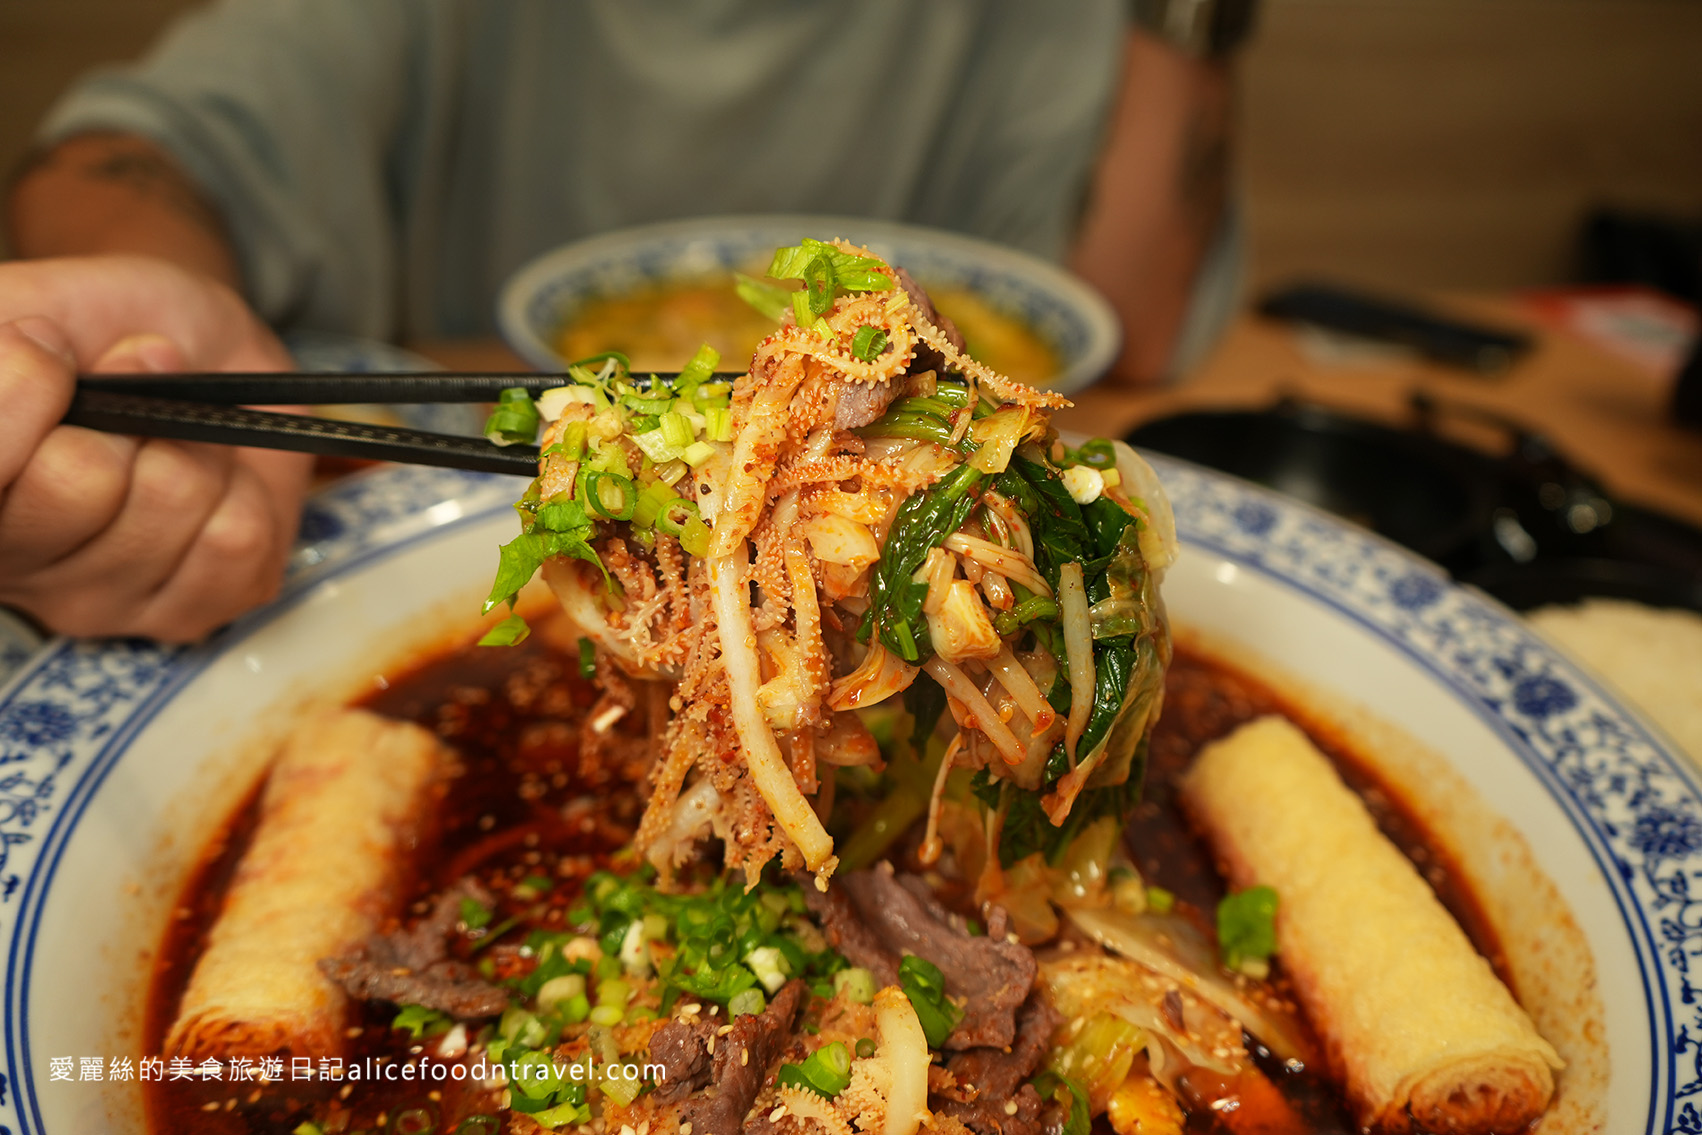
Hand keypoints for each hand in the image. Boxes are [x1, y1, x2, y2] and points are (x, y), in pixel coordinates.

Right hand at [0, 256, 311, 641]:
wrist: (199, 354)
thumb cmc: (102, 329)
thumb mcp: (31, 302)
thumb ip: (9, 338)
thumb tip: (27, 351)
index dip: (26, 390)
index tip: (51, 348)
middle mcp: (10, 564)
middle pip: (76, 486)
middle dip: (124, 412)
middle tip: (134, 392)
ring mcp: (92, 602)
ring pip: (169, 504)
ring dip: (193, 444)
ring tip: (179, 432)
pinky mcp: (182, 616)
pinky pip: (235, 543)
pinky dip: (243, 491)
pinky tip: (217, 484)